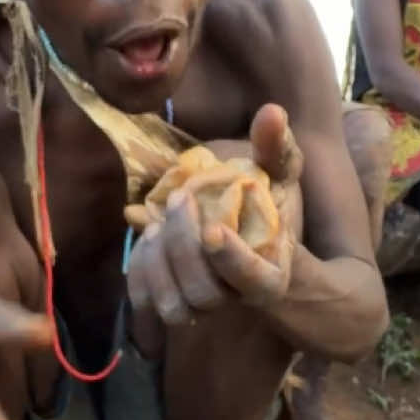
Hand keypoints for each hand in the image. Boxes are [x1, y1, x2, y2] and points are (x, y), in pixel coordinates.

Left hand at [127, 104, 299, 330]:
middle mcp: (236, 299)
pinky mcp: (175, 303)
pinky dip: (140, 271)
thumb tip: (271, 111)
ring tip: (157, 224)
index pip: (254, 282)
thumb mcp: (279, 175)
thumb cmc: (270, 206)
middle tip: (179, 201)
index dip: (232, 261)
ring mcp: (204, 307)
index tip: (213, 229)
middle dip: (184, 248)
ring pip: (174, 307)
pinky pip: (149, 304)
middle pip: (205, 294)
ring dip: (158, 264)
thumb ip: (277, 148)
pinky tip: (144, 236)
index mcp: (270, 275)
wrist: (255, 243)